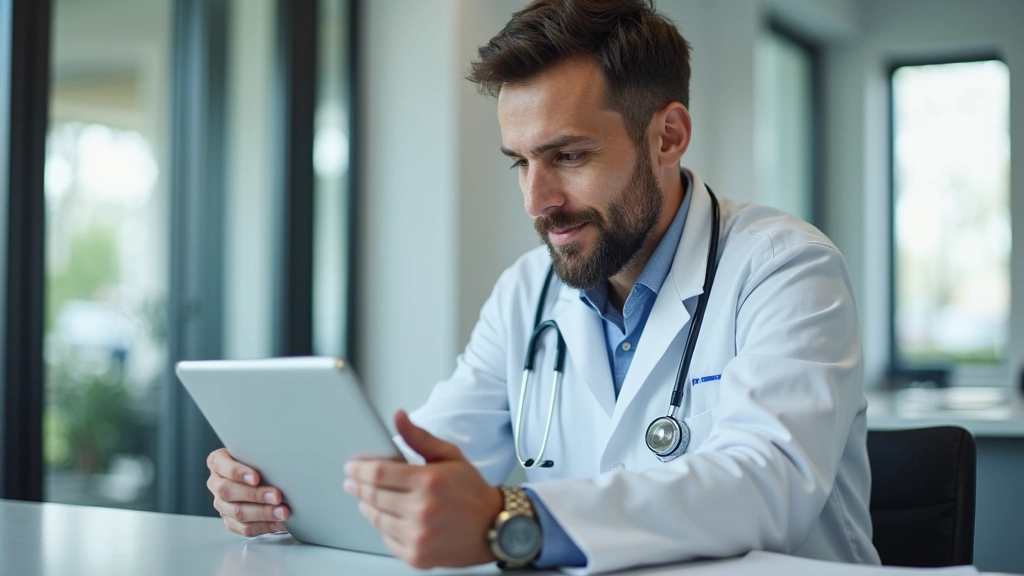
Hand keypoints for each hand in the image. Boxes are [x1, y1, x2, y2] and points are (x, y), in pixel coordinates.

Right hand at [206, 448, 290, 536]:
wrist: (262, 476)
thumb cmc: (260, 461)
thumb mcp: (258, 453)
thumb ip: (261, 456)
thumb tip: (283, 460)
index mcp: (217, 462)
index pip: (220, 465)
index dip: (238, 472)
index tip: (256, 477)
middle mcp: (216, 483)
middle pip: (228, 492)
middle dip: (255, 495)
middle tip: (277, 496)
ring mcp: (222, 504)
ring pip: (237, 512)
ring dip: (263, 513)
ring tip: (283, 512)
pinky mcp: (231, 521)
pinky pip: (245, 528)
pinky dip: (265, 526)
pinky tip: (279, 523)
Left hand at [344, 410, 503, 568]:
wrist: (495, 527)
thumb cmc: (473, 491)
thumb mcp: (450, 456)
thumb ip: (419, 437)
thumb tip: (398, 417)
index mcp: (429, 481)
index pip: (379, 473)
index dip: (359, 469)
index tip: (351, 467)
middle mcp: (422, 510)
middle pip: (373, 496)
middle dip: (358, 486)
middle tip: (352, 481)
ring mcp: (418, 536)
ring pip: (377, 518)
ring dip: (367, 506)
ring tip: (367, 498)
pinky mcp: (417, 556)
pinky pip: (386, 539)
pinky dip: (382, 527)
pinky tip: (386, 518)